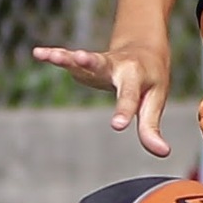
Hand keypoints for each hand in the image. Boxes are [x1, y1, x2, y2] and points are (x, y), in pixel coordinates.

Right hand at [32, 38, 173, 155]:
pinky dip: (53, 55)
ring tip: (52, 55)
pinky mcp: (84, 62)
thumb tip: (163, 153)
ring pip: (81, 59)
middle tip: (81, 57)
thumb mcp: (154, 101)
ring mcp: (98, 62)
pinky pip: (68, 57)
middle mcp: (116, 66)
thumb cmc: (149, 81)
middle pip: (103, 64)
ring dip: (67, 56)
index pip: (129, 97)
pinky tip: (39, 53)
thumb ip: (151, 127)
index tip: (118, 125)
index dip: (124, 111)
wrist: (143, 50)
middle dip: (91, 62)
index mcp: (136, 77)